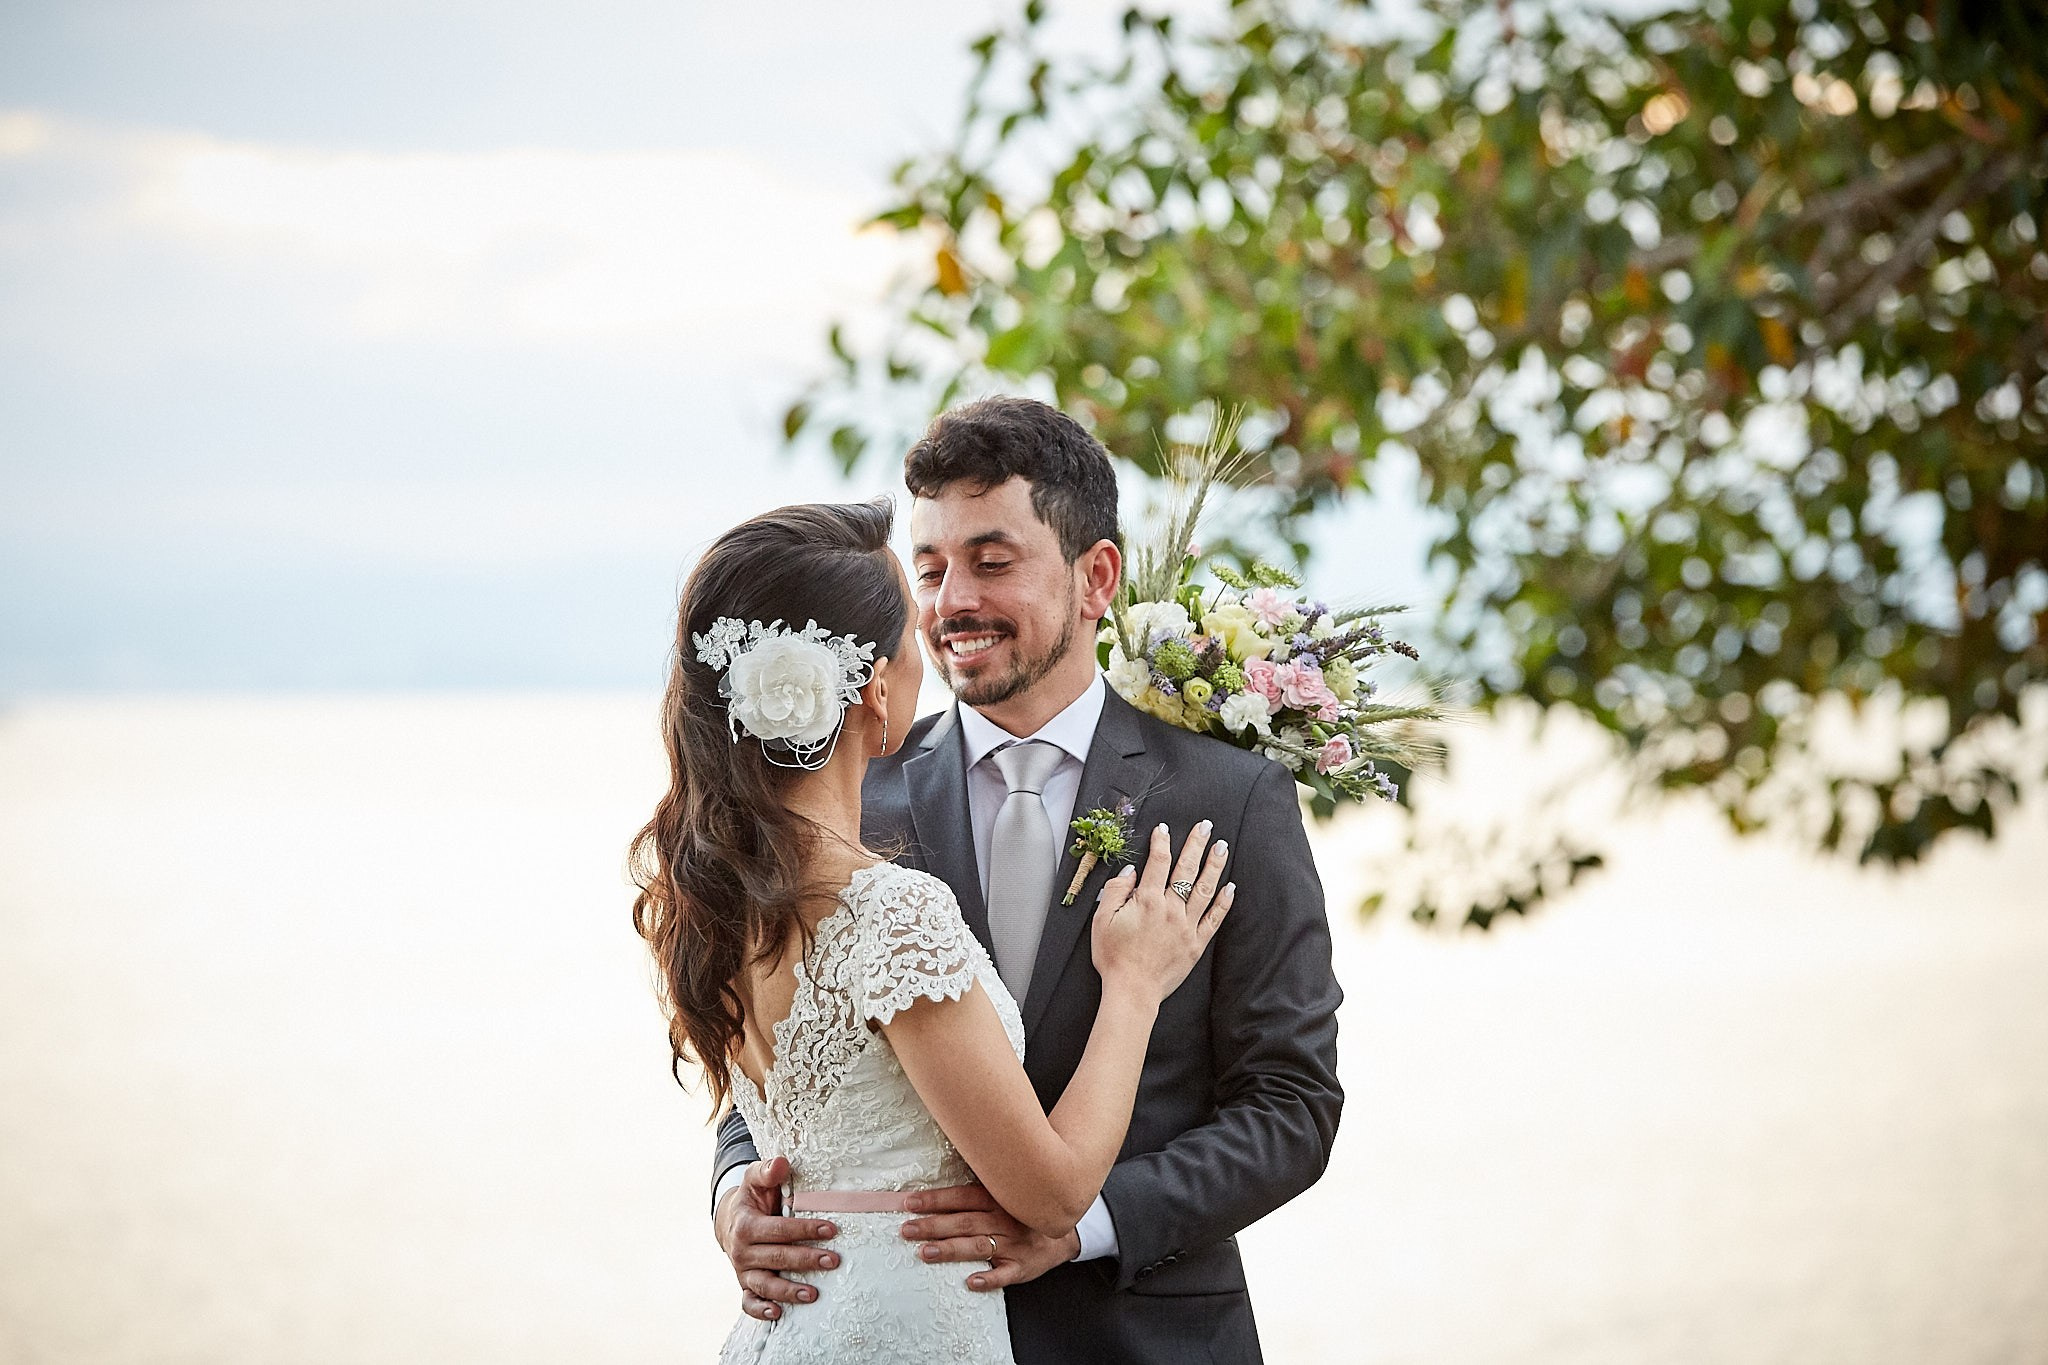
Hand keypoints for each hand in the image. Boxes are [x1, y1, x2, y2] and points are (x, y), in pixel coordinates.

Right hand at [714, 1156, 840, 1321]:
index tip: (831, 1229)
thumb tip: (781, 1163)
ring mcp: (742, 1271)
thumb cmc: (753, 1198)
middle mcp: (741, 1251)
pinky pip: (748, 1302)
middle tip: (834, 1260)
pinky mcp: (745, 1286)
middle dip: (806, 1259)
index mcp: (746, 1225)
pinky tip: (778, 1313)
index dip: (804, 1229)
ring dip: (789, 1291)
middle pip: (777, 1257)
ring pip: (765, 1284)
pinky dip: (760, 1310)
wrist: (731, 1221)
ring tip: (813, 1295)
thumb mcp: (756, 1179)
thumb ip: (768, 1170)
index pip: (778, 1229)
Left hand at [900, 1182, 1080, 1291]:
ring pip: (977, 1246)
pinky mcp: (1021, 1267)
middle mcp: (1002, 1220)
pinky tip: (970, 1282)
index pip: (961, 1197)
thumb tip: (940, 1182)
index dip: (935, 1200)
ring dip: (951, 1249)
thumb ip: (976, 1190)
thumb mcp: (1004, 1193)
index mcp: (996, 1199)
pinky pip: (1005, 1274)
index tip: (909, 1203)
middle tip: (907, 1230)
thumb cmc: (1023, 1211)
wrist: (1064, 1231)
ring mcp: (1013, 1245)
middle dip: (933, 1226)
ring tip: (925, 1252)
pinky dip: (988, 1279)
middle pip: (964, 1222)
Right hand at [1090, 820, 1233, 1003]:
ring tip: (1221, 847)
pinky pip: (1214, 919)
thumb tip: (1130, 871)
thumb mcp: (1102, 920)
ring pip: (1205, 889)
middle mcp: (1171, 909)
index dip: (1162, 841)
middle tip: (1205, 826)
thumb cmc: (1113, 956)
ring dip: (1214, 866)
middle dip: (1196, 844)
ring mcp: (1186, 926)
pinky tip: (1230, 887)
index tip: (1165, 828)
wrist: (1132, 990)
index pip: (1158, 862)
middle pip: (1186, 869)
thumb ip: (1116, 891)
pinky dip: (1224, 902)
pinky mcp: (1196, 943)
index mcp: (1147, 901)